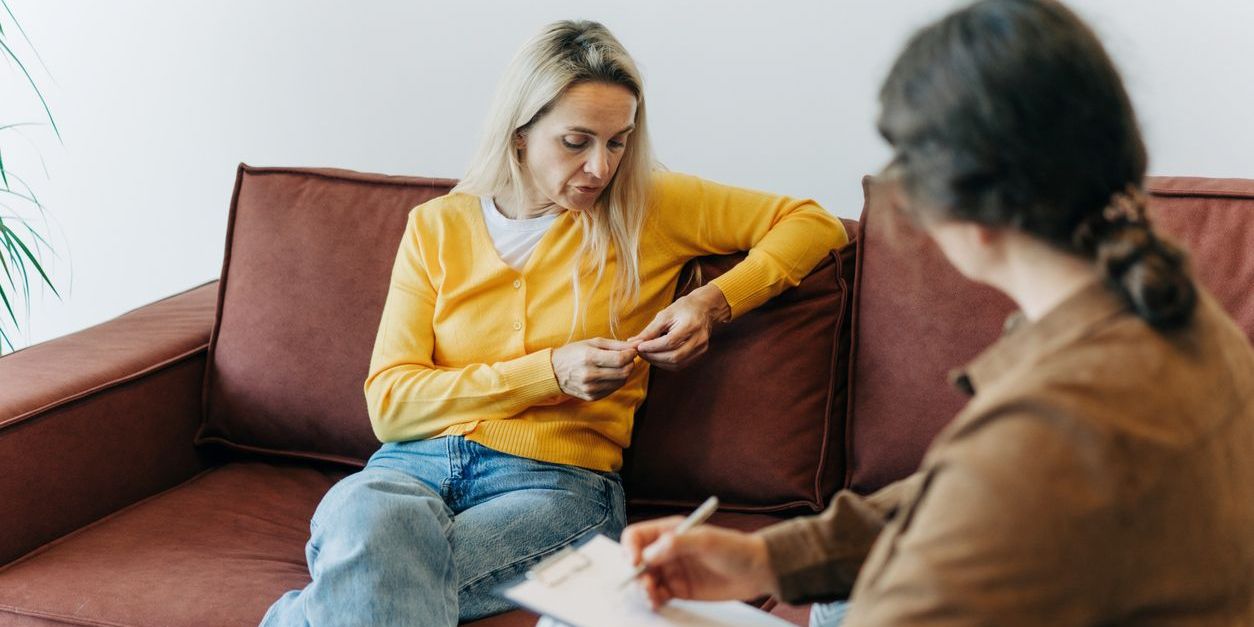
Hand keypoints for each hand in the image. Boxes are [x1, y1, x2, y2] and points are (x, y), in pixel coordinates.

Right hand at [550, 338, 637, 400]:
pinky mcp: (592, 397)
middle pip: (624, 372)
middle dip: (630, 363)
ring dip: (624, 372)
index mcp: (589, 357)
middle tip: (626, 358)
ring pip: (621, 382)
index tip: (632, 351)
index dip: (631, 355)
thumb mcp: (593, 342)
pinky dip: (616, 381)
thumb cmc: (574, 353)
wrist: (554, 372)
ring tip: (617, 365)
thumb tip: (638, 344)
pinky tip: (609, 374)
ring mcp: (590, 388)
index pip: (620, 359)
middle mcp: (590, 375)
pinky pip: (613, 389)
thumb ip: (617, 344)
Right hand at [621, 516, 775, 608]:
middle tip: (645, 584)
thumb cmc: (735, 548)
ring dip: (642, 589)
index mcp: (670, 531)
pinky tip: (657, 602)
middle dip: (636, 573)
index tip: (634, 562)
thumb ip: (676, 544)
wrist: (756, 571)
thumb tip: (648, 554)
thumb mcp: (706, 540)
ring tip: (653, 596)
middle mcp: (667, 550)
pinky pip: (657, 595)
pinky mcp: (678, 589)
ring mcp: (672, 570)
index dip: (630, 548)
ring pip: (644, 580)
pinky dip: (652, 600)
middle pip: (637, 560)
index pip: (637, 536)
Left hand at [628, 284, 730, 370]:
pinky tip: (657, 357)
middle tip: (640, 352)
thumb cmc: (683, 308)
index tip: (638, 346)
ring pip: (677, 364)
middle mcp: (699, 339)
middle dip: (654, 357)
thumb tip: (633, 342)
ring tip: (647, 355)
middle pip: (674, 356)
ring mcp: (701, 349)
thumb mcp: (665, 314)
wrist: (704, 309)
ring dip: (658, 362)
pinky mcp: (700, 354)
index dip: (652, 347)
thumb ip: (650, 330)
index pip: (670, 342)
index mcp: (691, 325)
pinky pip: (681, 365)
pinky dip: (666, 364)